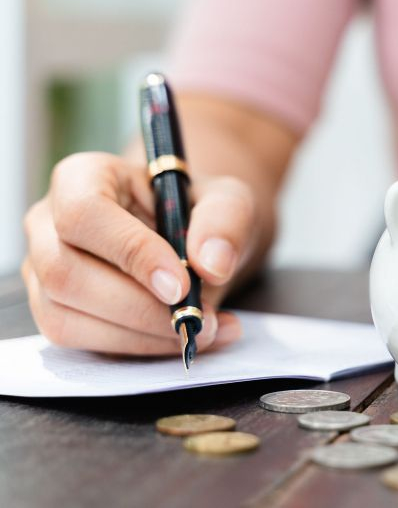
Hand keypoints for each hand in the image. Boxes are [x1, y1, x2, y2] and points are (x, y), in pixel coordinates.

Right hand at [22, 152, 253, 354]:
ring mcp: (42, 270)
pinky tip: (187, 338)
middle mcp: (48, 222)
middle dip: (139, 308)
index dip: (131, 253)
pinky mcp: (53, 310)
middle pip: (66, 274)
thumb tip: (213, 266)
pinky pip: (83, 343)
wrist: (193, 240)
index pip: (85, 214)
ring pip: (66, 318)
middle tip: (200, 318)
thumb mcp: (229, 201)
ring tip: (205, 330)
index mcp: (83, 177)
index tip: (181, 284)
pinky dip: (140, 348)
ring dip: (141, 336)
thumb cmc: (200, 212)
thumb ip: (225, 223)